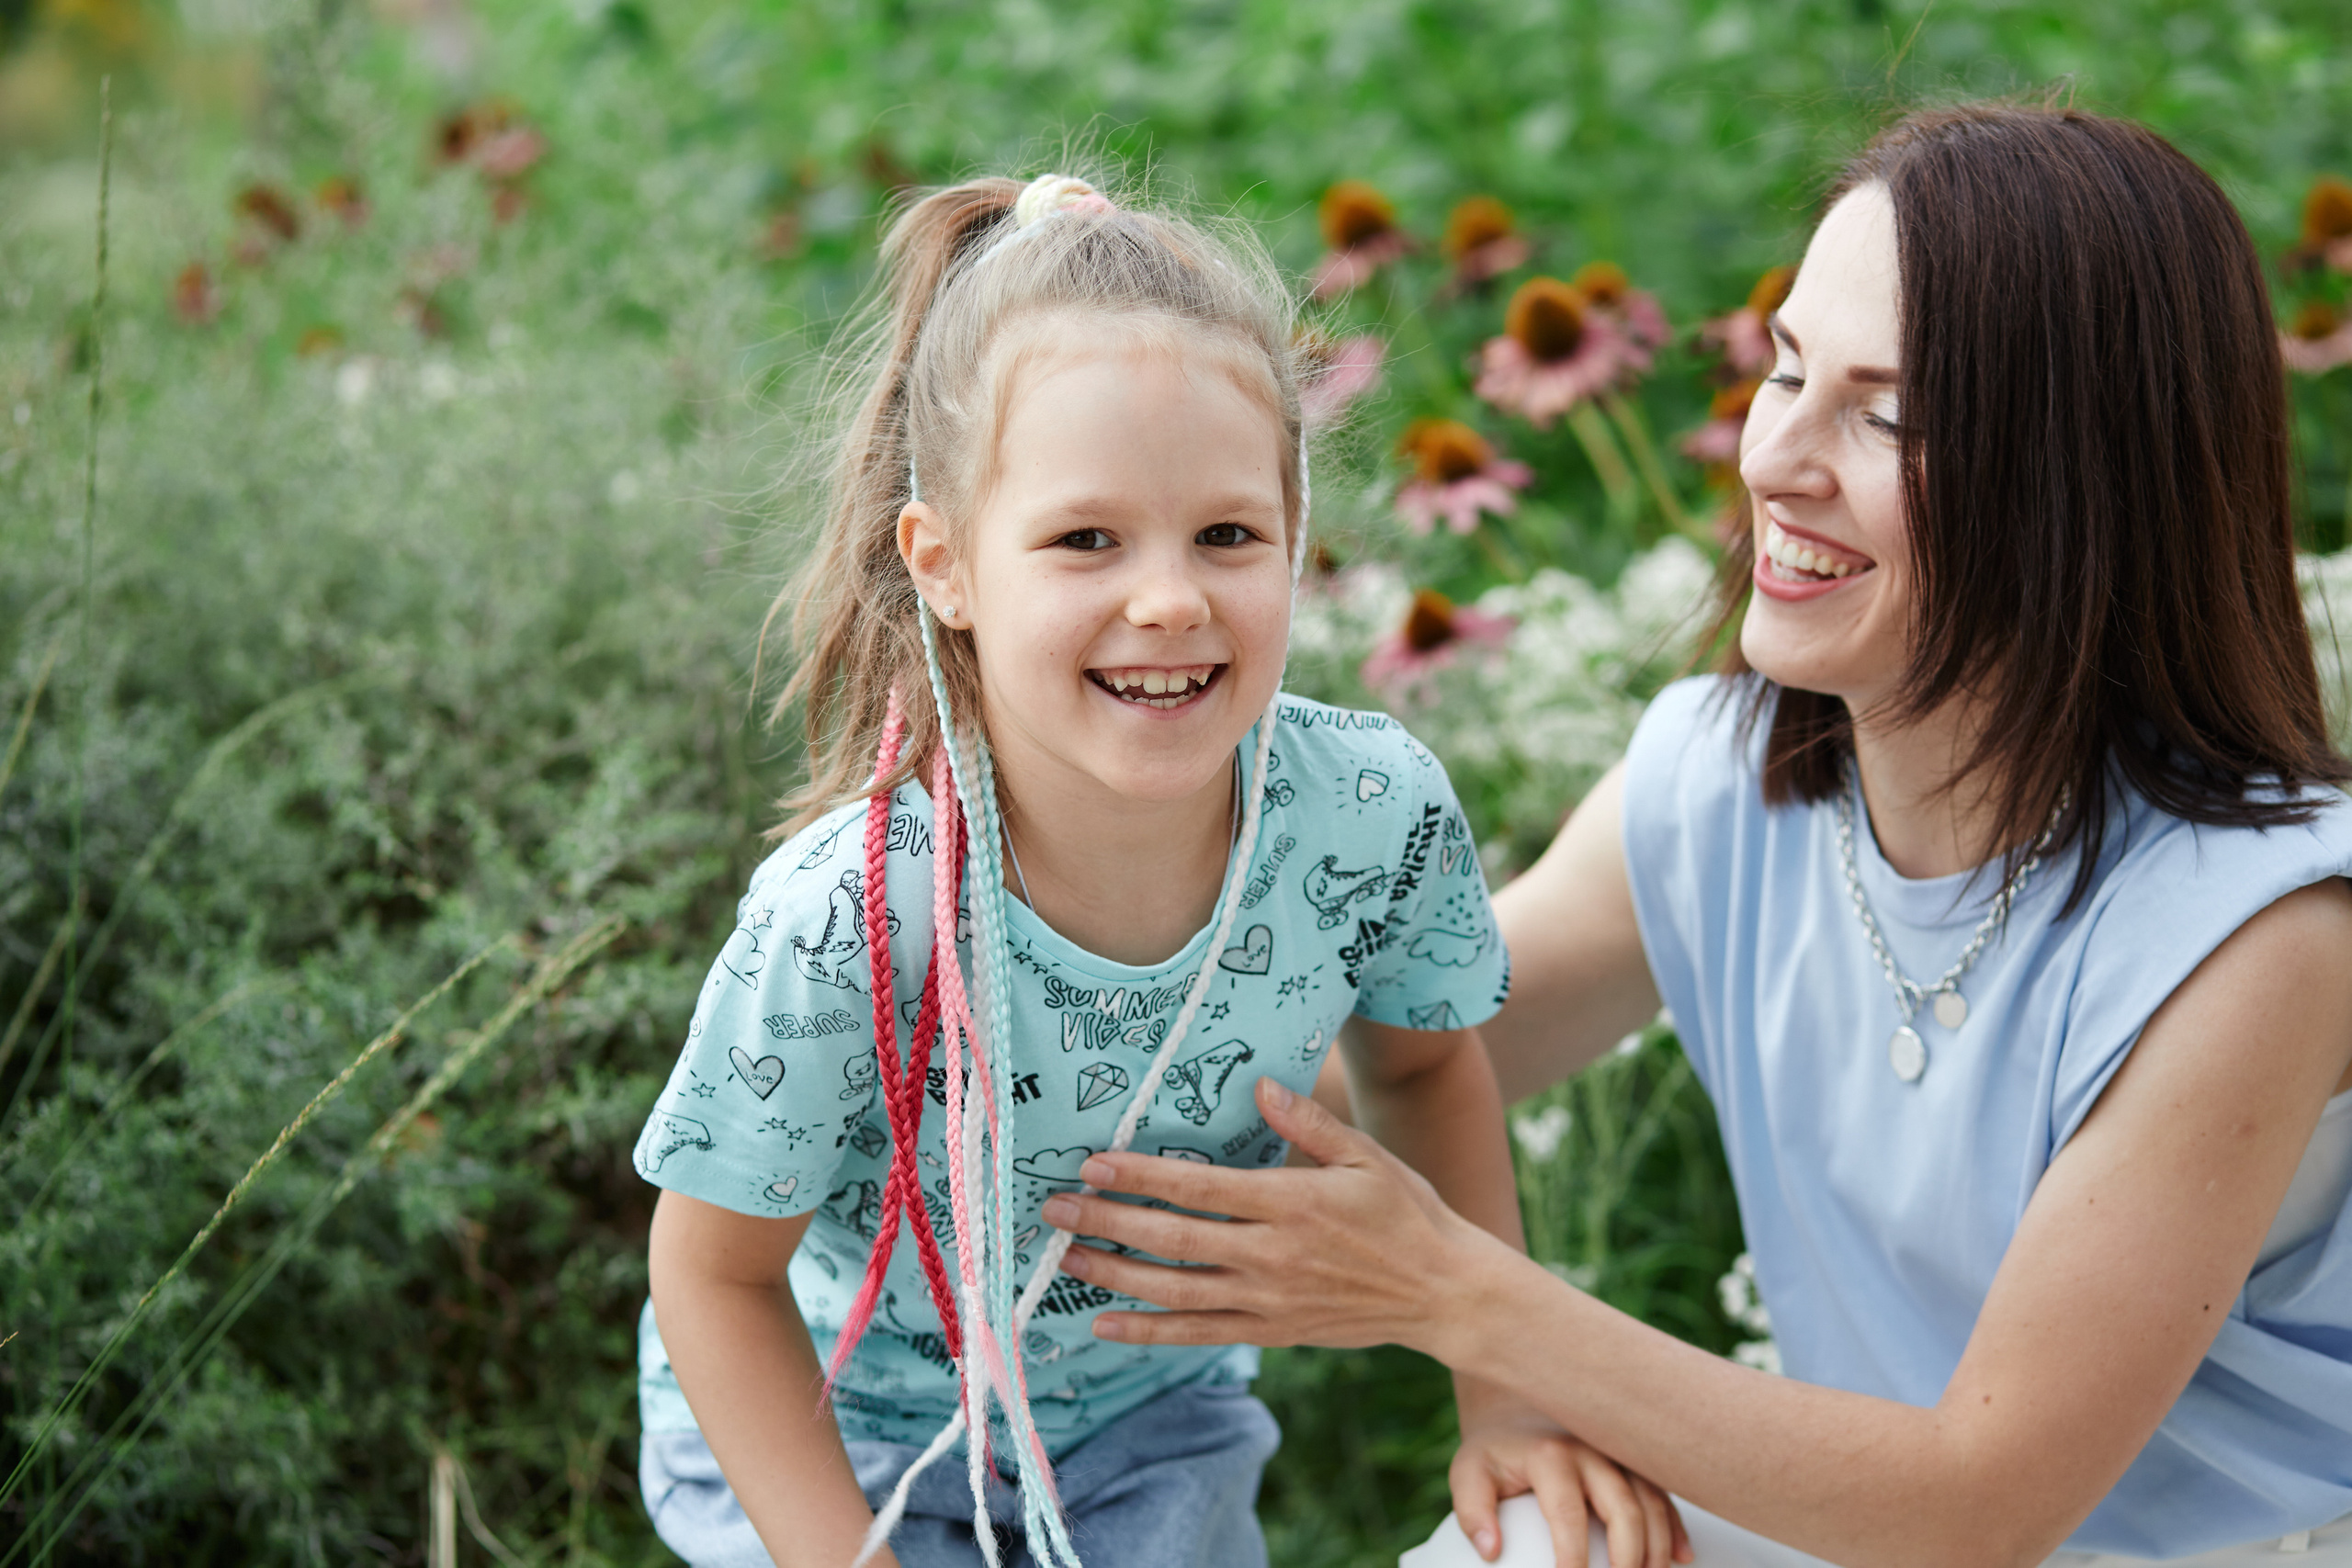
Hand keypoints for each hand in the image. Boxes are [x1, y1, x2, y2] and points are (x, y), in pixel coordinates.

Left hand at [1037, 1077, 1515, 1354]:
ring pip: (1176, 1291)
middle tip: (1052, 1211)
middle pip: (1173, 1240)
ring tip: (1066, 1260)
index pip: (1198, 1189)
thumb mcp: (1365, 1155)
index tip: (1092, 1164)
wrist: (1444, 1293)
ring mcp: (1269, 1300)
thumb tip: (1259, 1084)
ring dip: (1115, 1275)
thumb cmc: (1406, 1213)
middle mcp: (1272, 1255)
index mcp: (1290, 1203)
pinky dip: (1150, 1331)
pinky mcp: (1272, 1331)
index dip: (1140, 1176)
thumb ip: (1307, 1122)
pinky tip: (1107, 1322)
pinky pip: (1200, 1333)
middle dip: (1107, 1223)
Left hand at [1450, 1401, 1688, 1567]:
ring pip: (1653, 1502)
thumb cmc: (1497, 1452)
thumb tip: (1490, 1551)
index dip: (1573, 1555)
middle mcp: (1593, 1450)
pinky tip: (1681, 1557)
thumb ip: (1473, 1512)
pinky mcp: (1635, 1461)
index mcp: (1551, 1455)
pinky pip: (1664, 1494)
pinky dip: (1675, 1528)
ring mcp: (1619, 1454)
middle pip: (1624, 1508)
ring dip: (1658, 1547)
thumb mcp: (1470, 1473)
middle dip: (1630, 1557)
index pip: (1567, 1513)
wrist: (1521, 1411)